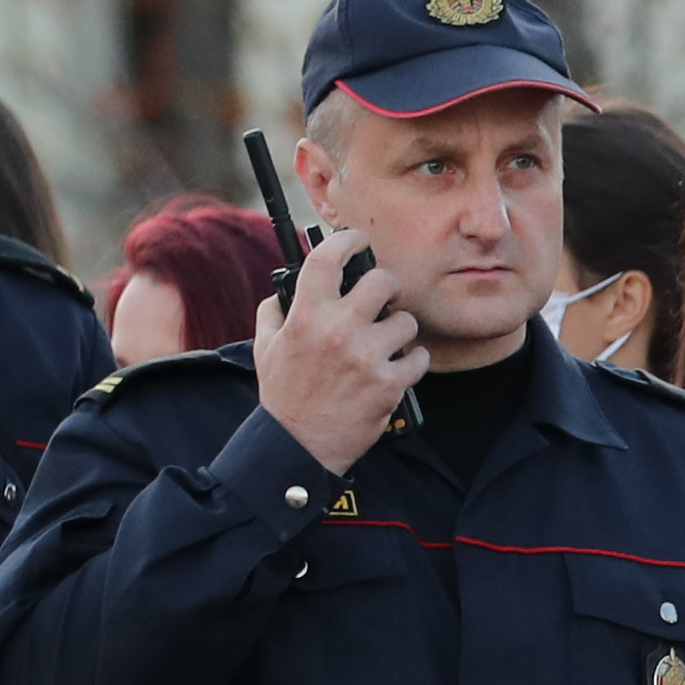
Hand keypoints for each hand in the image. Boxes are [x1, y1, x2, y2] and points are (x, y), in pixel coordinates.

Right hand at [254, 228, 427, 476]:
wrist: (297, 444)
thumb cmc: (284, 394)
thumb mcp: (266, 346)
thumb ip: (276, 310)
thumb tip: (287, 286)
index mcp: (305, 315)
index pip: (328, 258)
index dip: (348, 241)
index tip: (358, 241)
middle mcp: (337, 329)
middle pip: (382, 281)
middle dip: (386, 287)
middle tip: (383, 298)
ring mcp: (366, 356)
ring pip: (405, 320)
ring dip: (400, 329)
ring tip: (387, 342)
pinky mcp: (388, 383)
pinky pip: (418, 357)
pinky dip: (413, 361)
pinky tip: (399, 366)